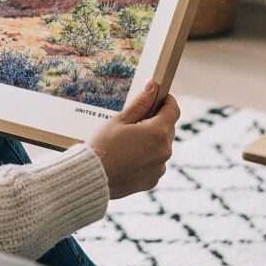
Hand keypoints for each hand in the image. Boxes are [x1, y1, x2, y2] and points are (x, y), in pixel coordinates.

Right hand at [86, 80, 179, 198]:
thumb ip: (140, 103)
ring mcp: (160, 167)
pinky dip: (147, 157)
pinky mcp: (153, 180)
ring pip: (161, 146)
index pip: (173, 110)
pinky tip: (128, 157)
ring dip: (151, 140)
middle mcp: (164, 150)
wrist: (92, 177)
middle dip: (156, 121)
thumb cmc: (103, 145)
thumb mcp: (120, 120)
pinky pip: (155, 163)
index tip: (157, 97)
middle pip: (168, 128)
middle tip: (135, 121)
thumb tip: (153, 86)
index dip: (167, 101)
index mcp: (158, 132)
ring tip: (128, 142)